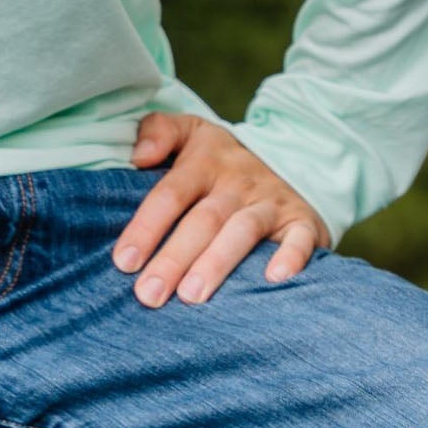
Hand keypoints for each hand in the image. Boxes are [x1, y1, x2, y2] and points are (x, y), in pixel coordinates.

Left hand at [115, 111, 332, 305]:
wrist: (290, 157)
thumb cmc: (219, 160)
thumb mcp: (190, 132)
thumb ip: (158, 132)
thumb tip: (138, 156)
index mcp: (204, 161)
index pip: (170, 194)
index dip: (146, 227)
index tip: (124, 262)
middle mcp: (238, 180)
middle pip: (203, 219)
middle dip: (174, 258)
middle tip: (149, 294)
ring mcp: (272, 201)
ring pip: (243, 231)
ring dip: (217, 263)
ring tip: (192, 296)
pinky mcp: (302, 221)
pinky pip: (300, 238)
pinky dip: (291, 257)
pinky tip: (272, 280)